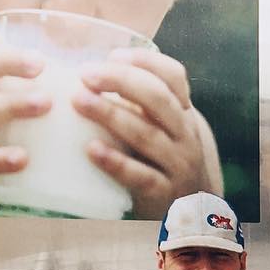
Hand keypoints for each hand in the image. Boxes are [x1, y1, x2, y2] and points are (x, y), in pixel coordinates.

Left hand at [75, 50, 213, 217]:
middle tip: (85, 74)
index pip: (174, 76)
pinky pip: (140, 176)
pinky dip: (116, 162)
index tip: (113, 55)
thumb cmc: (162, 164)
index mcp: (183, 114)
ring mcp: (178, 165)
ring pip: (146, 135)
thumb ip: (140, 104)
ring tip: (79, 101)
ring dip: (111, 115)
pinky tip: (92, 149)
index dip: (145, 61)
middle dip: (121, 81)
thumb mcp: (163, 131)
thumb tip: (93, 72)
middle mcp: (185, 135)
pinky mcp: (163, 194)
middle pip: (158, 99)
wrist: (190, 215)